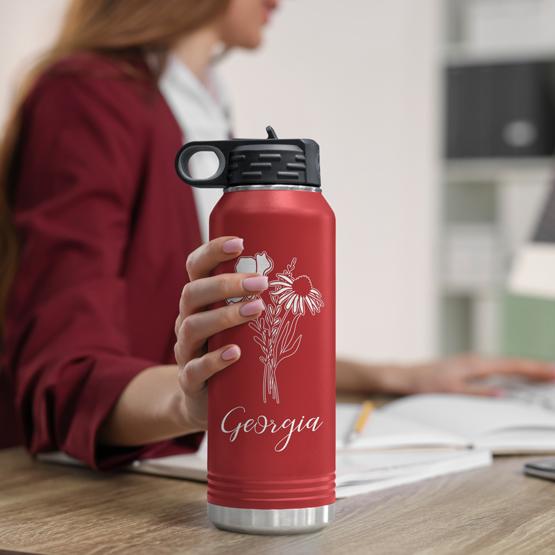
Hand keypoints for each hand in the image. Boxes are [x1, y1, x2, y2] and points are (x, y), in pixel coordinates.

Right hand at [174, 236, 267, 429]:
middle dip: (225, 284)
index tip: (240, 243)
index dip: (212, 251)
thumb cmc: (239, 351)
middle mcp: (188, 319)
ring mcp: (186, 351)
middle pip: (192, 293)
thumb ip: (270, 302)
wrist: (209, 400)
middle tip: (260, 283)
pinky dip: (215, 359)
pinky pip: (195, 369)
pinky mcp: (189, 381)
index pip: (197, 267)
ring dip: (225, 315)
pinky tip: (235, 353)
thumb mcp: (249, 323)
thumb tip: (323, 280)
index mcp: (202, 300)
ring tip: (256, 310)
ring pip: (193, 326)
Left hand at [404, 354, 554, 396]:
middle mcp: (477, 361)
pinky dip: (513, 372)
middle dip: (537, 368)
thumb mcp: (451, 391)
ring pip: (507, 365)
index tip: (554, 372)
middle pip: (514, 364)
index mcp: (476, 365)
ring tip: (547, 375)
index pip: (513, 366)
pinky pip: (497, 369)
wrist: (407, 376)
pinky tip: (519, 377)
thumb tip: (502, 395)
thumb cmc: (426, 383)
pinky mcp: (469, 367)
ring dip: (526, 370)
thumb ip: (477, 393)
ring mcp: (474, 363)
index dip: (535, 369)